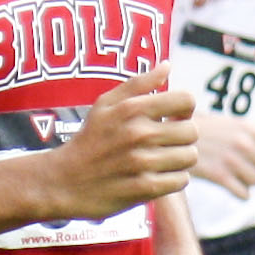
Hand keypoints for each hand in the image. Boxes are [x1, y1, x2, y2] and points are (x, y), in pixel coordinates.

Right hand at [35, 75, 196, 222]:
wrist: (63, 181)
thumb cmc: (88, 140)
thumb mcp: (105, 104)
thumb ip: (138, 83)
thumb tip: (167, 66)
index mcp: (132, 109)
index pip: (186, 100)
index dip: (184, 109)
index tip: (173, 117)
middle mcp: (139, 134)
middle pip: (191, 131)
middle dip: (182, 137)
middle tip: (165, 142)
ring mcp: (143, 162)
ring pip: (189, 157)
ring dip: (179, 159)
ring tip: (161, 160)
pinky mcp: (145, 188)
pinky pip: (181, 180)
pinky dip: (173, 180)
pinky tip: (156, 176)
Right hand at [190, 112, 254, 199]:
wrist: (172, 136)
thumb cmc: (202, 131)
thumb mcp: (229, 124)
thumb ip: (252, 134)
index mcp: (247, 128)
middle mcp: (243, 144)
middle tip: (246, 165)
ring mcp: (232, 161)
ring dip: (249, 180)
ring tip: (236, 174)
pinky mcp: (220, 177)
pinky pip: (244, 194)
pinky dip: (240, 192)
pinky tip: (229, 184)